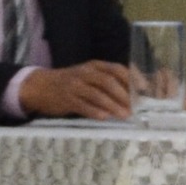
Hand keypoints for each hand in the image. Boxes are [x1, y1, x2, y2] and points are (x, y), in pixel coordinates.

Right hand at [17, 61, 137, 120]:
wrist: (41, 86)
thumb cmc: (71, 83)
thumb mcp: (89, 76)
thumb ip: (107, 83)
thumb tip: (132, 95)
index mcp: (94, 66)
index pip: (117, 69)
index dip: (132, 79)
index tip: (144, 89)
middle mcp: (85, 73)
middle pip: (108, 82)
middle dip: (124, 95)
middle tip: (135, 107)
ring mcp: (75, 86)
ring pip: (97, 94)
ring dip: (113, 105)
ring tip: (125, 115)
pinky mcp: (67, 99)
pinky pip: (83, 105)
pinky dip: (94, 111)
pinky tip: (104, 118)